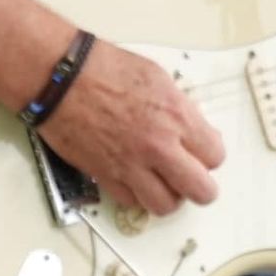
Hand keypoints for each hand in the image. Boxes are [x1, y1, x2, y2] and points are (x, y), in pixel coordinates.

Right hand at [36, 42, 225, 213]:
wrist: (61, 80)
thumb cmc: (106, 69)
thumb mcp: (158, 79)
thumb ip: (181, 110)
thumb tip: (195, 131)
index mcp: (177, 117)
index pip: (215, 156)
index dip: (209, 155)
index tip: (201, 151)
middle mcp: (159, 147)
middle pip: (201, 191)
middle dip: (200, 186)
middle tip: (190, 177)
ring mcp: (131, 166)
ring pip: (166, 206)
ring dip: (168, 196)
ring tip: (163, 182)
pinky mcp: (104, 177)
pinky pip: (131, 202)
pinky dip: (136, 196)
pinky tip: (135, 180)